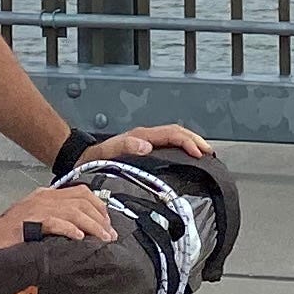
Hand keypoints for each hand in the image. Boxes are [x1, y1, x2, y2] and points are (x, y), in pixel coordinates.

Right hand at [0, 182, 116, 244]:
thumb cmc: (13, 231)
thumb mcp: (38, 215)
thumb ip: (59, 216)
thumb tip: (85, 228)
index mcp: (48, 194)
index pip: (81, 192)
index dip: (99, 206)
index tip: (107, 222)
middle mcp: (45, 197)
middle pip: (81, 201)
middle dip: (99, 218)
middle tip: (109, 235)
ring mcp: (37, 208)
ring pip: (73, 211)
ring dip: (91, 226)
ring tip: (101, 239)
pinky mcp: (30, 222)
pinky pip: (55, 223)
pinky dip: (70, 229)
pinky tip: (80, 238)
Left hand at [81, 124, 212, 163]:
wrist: (84, 160)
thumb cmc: (95, 159)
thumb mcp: (108, 152)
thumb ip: (125, 146)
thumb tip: (146, 146)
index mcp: (142, 136)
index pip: (172, 134)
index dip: (187, 142)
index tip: (199, 153)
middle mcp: (147, 137)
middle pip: (178, 133)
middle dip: (195, 140)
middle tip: (209, 152)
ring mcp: (147, 143)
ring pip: (175, 138)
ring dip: (191, 143)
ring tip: (204, 154)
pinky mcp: (146, 150)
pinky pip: (169, 146)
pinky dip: (182, 150)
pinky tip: (188, 159)